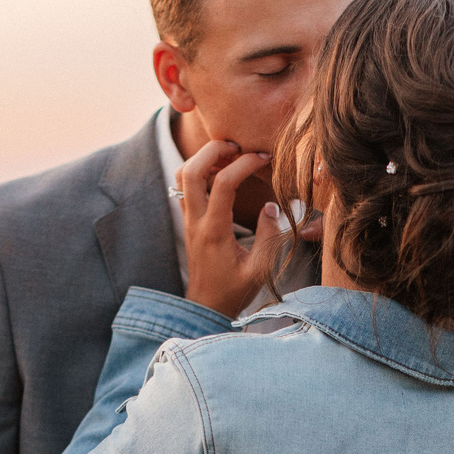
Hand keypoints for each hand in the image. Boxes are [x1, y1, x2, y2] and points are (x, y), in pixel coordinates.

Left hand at [176, 140, 283, 316]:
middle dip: (213, 149)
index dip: (244, 164)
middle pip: (190, 170)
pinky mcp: (189, 221)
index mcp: (214, 232)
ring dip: (202, 157)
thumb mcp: (259, 269)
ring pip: (182, 175)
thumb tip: (271, 206)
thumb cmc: (234, 292)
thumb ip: (268, 237)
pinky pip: (186, 186)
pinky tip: (221, 171)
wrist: (207, 307)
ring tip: (229, 153)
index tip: (264, 158)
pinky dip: (200, 170)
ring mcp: (188, 220)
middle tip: (238, 145)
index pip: (223, 183)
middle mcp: (195, 222)